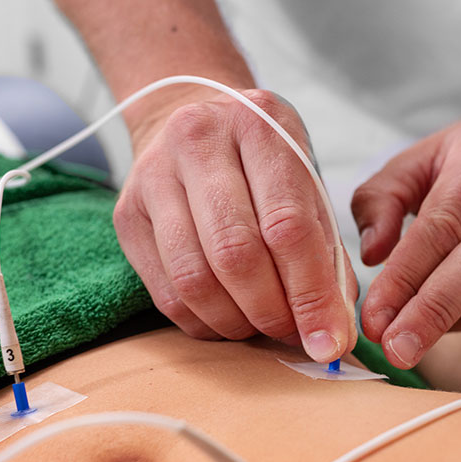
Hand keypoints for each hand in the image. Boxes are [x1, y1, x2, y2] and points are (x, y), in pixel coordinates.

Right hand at [114, 88, 357, 361]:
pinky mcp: (127, 216)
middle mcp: (197, 143)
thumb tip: (333, 330)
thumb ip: (324, 251)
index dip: (311, 294)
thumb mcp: (303, 184)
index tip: (330, 342)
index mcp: (258, 126)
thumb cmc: (257, 161)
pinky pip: (164, 293)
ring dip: (234, 323)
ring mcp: (153, 179)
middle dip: (270, 313)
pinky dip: (201, 323)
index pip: (288, 225)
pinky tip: (223, 319)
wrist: (189, 118)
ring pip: (194, 280)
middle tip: (291, 334)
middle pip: (235, 254)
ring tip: (257, 326)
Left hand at [352, 108, 460, 367]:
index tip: (374, 320)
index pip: (440, 226)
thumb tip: (370, 255)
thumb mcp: (418, 163)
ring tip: (415, 326)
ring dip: (452, 319)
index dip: (405, 278)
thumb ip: (380, 200)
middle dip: (433, 311)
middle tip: (396, 350)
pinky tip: (457, 313)